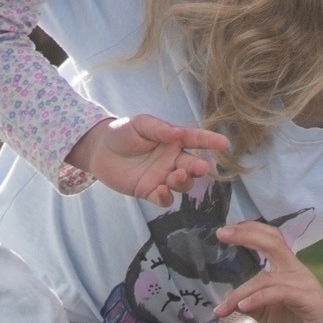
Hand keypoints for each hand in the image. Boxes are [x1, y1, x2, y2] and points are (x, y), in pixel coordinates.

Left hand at [65, 114, 228, 205]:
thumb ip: (160, 129)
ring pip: (182, 184)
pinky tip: (160, 191)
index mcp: (174, 140)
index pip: (195, 140)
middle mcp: (172, 160)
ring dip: (183, 182)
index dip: (210, 141)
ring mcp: (162, 177)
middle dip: (198, 168)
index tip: (224, 143)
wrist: (98, 150)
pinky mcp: (149, 191)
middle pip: (191, 166)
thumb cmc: (122, 132)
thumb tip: (178, 133)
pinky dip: (165, 197)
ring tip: (175, 177)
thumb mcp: (140, 124)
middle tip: (200, 168)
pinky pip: (164, 199)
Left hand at [216, 222, 322, 322]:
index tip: (225, 230)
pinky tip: (242, 307)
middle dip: (247, 235)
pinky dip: (257, 298)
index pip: (271, 240)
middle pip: (273, 242)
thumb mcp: (269, 313)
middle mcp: (297, 271)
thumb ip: (251, 302)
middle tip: (222, 234)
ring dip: (240, 293)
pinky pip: (278, 293)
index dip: (250, 231)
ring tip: (222, 308)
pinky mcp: (308, 299)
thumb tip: (228, 294)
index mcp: (289, 270)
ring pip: (266, 279)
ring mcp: (304, 284)